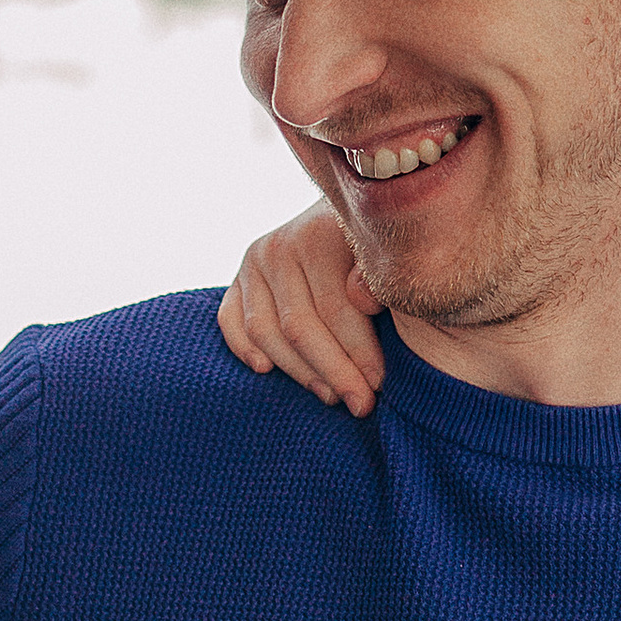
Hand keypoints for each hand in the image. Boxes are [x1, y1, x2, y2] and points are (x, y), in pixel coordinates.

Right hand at [215, 205, 384, 414]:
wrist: (356, 216)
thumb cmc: (380, 248)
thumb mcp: (389, 255)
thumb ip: (378, 277)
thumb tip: (364, 300)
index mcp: (320, 233)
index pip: (336, 308)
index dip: (359, 352)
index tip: (379, 385)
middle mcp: (281, 245)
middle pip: (299, 325)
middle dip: (333, 371)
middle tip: (360, 404)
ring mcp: (254, 262)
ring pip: (265, 331)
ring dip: (298, 370)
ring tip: (330, 395)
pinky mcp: (237, 279)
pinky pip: (231, 320)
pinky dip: (243, 348)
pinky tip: (266, 371)